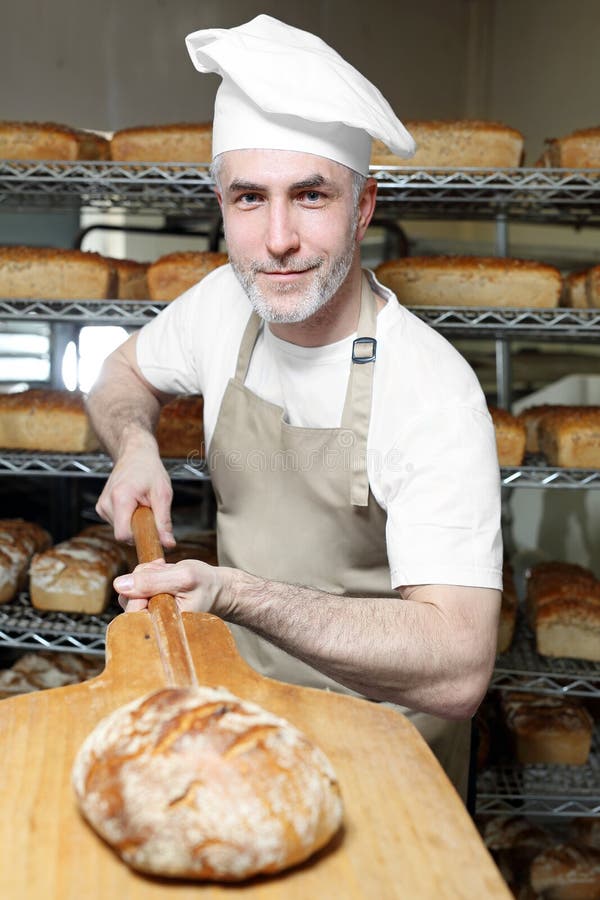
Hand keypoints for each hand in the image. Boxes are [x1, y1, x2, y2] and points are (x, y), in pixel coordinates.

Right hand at [95, 431, 174, 547]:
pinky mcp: (102, 508)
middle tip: (150, 511)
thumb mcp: (163, 494)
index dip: (140, 538)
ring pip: (121, 530)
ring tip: (142, 504)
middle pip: (123, 534)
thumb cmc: (149, 470)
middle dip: (140, 529)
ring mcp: (102, 506)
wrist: (135, 455)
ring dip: (135, 523)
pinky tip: (134, 505)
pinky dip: (129, 519)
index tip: (153, 532)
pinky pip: (118, 524)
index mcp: (120, 498)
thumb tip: (168, 544)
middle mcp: (106, 504)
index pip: (123, 535)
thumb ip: (164, 521)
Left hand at [114, 558, 235, 614]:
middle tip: (164, 571)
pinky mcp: (149, 602)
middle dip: (144, 578)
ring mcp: (149, 612)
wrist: (217, 588)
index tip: (158, 576)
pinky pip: (137, 585)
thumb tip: (119, 584)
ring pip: (131, 589)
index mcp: (162, 624)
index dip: (138, 590)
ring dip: (145, 574)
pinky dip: (147, 574)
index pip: (132, 612)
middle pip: (128, 598)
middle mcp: (153, 621)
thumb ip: (152, 581)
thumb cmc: (206, 586)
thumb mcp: (183, 577)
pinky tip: (163, 573)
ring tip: (166, 573)